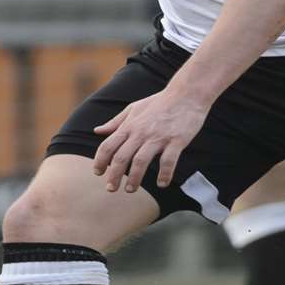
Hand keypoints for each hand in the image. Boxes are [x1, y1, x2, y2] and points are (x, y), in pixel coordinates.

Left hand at [91, 87, 211, 192]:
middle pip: (121, 157)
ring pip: (141, 161)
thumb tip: (97, 131)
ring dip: (134, 179)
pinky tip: (162, 183)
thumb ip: (116, 122)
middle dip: (114, 175)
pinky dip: (164, 174)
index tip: (97, 173)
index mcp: (130, 125)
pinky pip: (168, 161)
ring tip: (130, 190)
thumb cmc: (159, 102)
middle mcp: (141, 132)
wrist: (187, 94)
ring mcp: (158, 137)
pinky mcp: (176, 140)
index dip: (100, 161)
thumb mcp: (134, 108)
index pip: (108, 145)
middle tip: (111, 189)